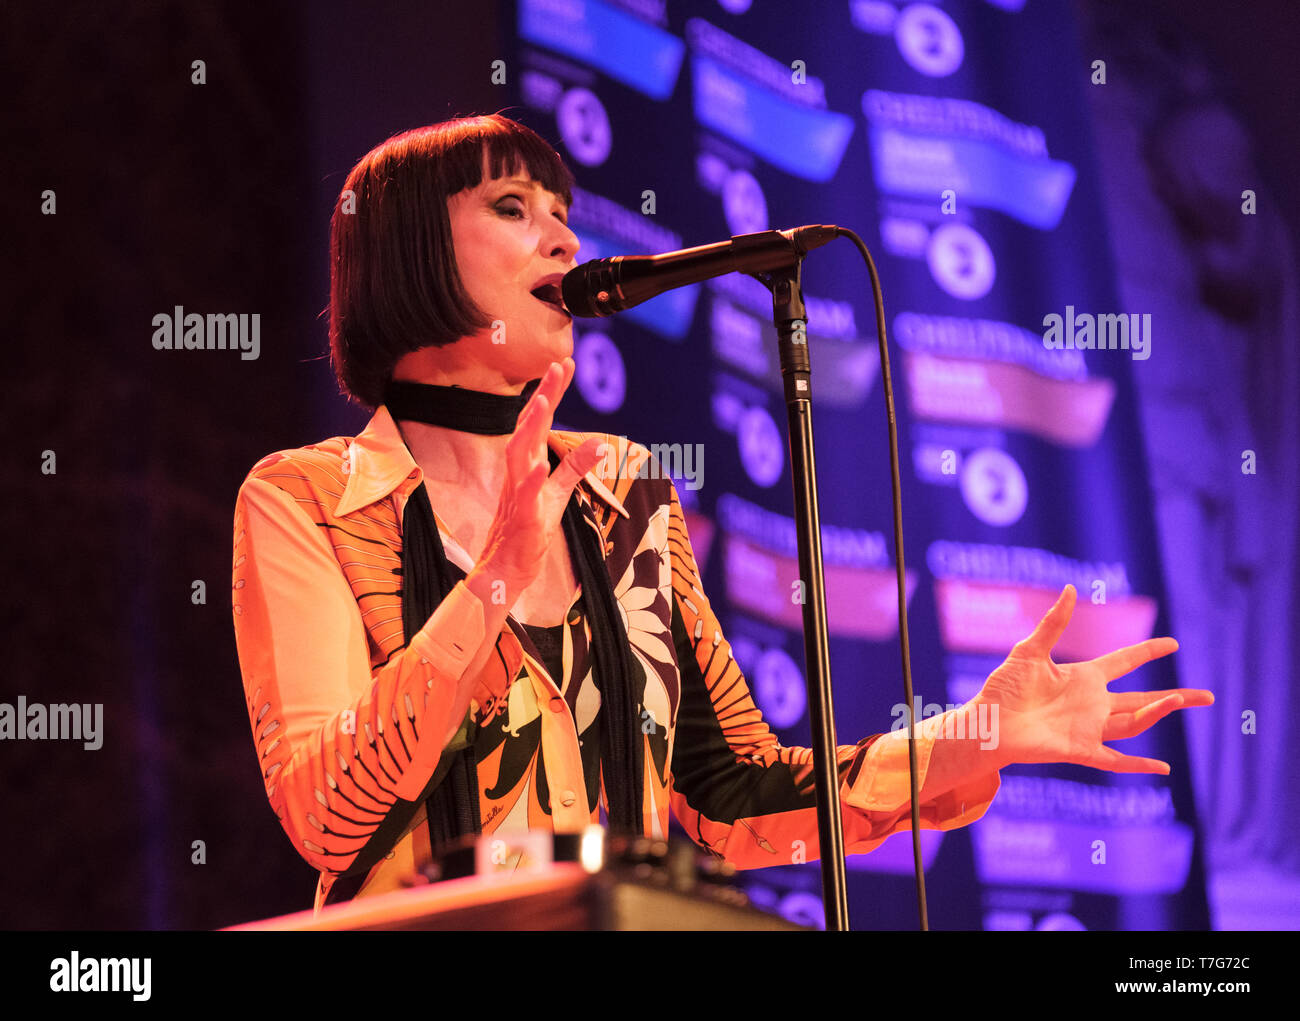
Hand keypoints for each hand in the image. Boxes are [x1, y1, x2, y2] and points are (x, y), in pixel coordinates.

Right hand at [473, 358, 603, 596]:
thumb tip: (601, 442)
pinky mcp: (521, 516)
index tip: (564, 363)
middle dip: (542, 396)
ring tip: (542, 400)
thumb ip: (576, 467)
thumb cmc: (529, 528)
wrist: (506, 568)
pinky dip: (531, 479)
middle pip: (528, 426)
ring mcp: (517, 492)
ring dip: (530, 427)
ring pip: (518, 453)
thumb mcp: (559, 493)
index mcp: (528, 463)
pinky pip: (524, 495)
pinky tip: (540, 466)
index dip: (552, 392)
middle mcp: (519, 471)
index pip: (540, 421)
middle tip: (557, 366)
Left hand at [973, 584, 1212, 773]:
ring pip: (1134, 723)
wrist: (987, 722)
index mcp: (1083, 677)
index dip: (1148, 652)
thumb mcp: (1029, 650)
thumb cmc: (1003, 687)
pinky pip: (1115, 760)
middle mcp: (1092, 703)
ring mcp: (1089, 727)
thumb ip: (1054, 623)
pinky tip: (1162, 769)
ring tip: (1179, 699)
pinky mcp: (1080, 749)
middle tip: (1208, 697)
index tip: (1173, 644)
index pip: (1124, 662)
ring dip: (1157, 713)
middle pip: (1142, 698)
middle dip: (1175, 698)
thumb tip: (1072, 589)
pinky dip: (1137, 765)